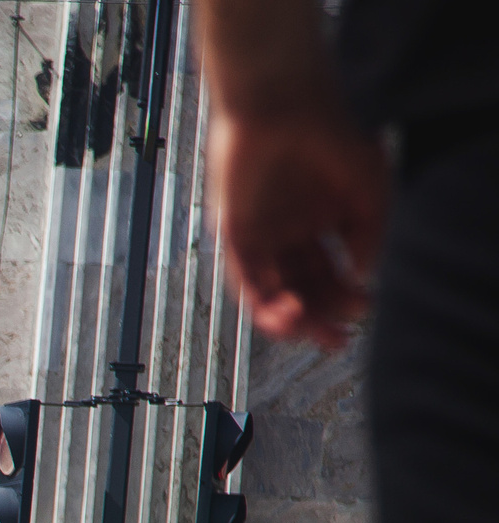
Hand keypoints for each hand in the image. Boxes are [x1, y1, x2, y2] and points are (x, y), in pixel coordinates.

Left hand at [208, 106, 384, 348]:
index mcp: (319, 223)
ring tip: (310, 333)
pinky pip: (244, 276)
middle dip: (319, 318)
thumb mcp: (368, 183)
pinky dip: (262, 300)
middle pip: (302, 289)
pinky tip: (284, 314)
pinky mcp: (233, 232)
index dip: (344, 297)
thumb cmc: (328, 131)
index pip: (329, 274)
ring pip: (271, 290)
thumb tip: (364, 272)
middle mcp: (288, 233)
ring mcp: (260, 234)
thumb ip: (370, 228)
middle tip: (337, 341)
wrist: (283, 100)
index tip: (362, 309)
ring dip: (289, 319)